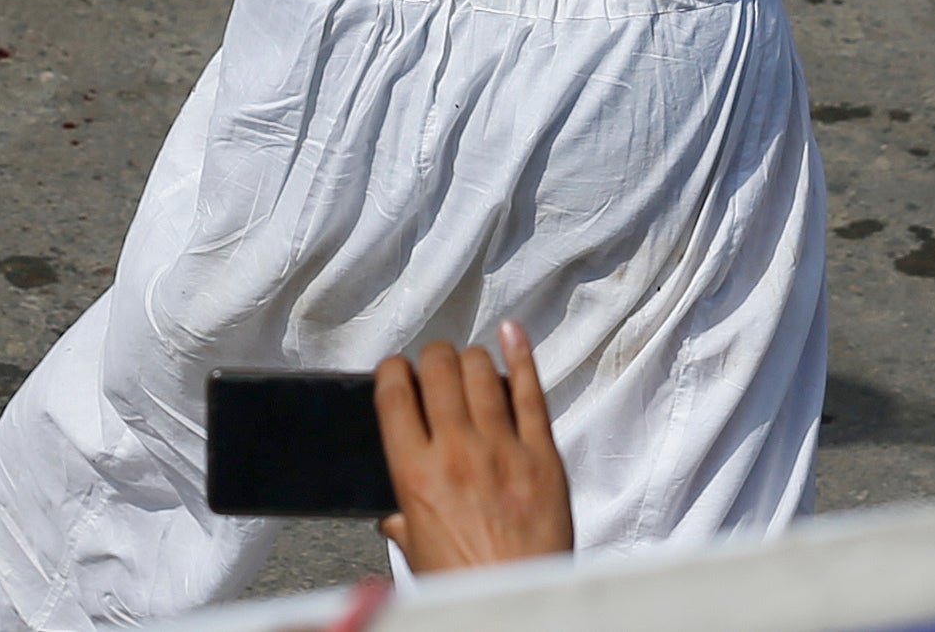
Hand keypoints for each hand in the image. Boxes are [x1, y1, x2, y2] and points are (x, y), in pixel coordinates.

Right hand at [375, 323, 574, 575]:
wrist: (519, 600)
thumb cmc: (467, 584)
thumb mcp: (418, 554)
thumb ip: (404, 524)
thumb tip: (394, 518)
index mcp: (415, 475)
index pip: (394, 395)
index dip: (392, 370)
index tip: (395, 369)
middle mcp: (455, 452)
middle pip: (437, 371)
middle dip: (432, 357)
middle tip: (434, 364)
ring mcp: (502, 449)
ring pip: (480, 372)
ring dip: (469, 358)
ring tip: (468, 362)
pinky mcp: (542, 454)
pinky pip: (530, 392)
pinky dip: (520, 355)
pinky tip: (511, 334)